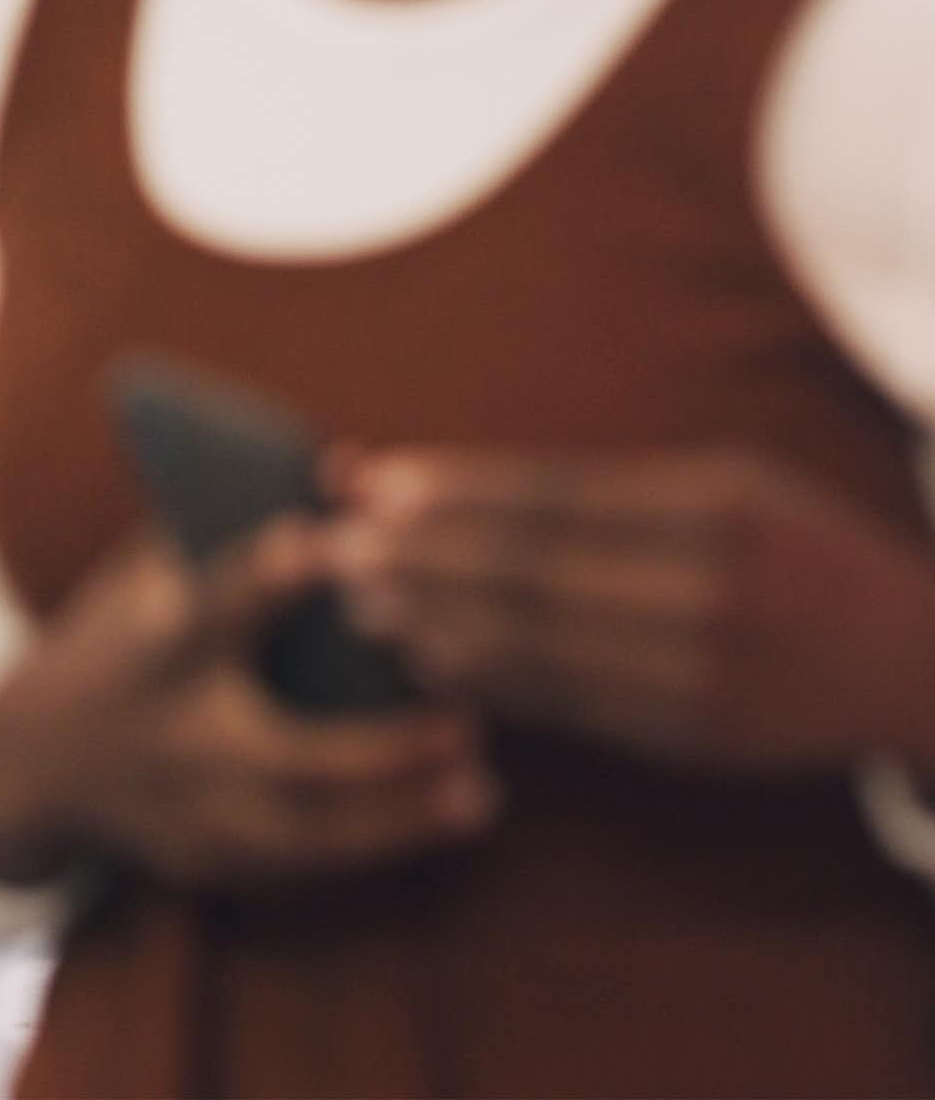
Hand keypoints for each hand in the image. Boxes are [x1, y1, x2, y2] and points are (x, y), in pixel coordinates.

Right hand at [0, 523, 495, 892]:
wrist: (30, 766)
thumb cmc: (114, 641)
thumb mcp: (144, 574)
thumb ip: (232, 526)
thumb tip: (349, 467)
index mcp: (157, 649)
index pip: (217, 606)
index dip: (273, 574)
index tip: (335, 540)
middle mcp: (174, 736)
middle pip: (290, 755)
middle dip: (383, 749)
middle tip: (469, 722)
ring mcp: (190, 814)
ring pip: (313, 834)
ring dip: (402, 817)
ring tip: (481, 793)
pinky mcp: (208, 865)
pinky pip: (304, 868)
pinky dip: (374, 846)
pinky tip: (438, 823)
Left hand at [326, 446, 934, 770]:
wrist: (923, 666)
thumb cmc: (799, 553)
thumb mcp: (727, 487)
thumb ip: (603, 487)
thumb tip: (456, 478)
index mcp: (714, 504)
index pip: (553, 495)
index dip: (452, 490)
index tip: (369, 481)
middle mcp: (710, 585)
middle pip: (534, 567)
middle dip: (423, 554)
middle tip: (336, 542)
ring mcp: (708, 668)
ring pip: (545, 640)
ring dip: (440, 618)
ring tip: (362, 598)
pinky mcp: (700, 733)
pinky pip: (576, 705)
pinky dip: (497, 679)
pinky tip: (434, 659)